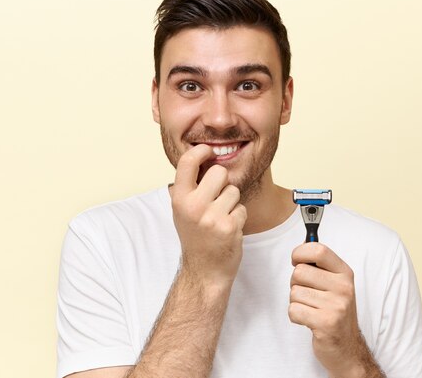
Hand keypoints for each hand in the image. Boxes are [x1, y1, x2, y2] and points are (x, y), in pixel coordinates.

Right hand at [170, 144, 246, 286]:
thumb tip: (207, 156)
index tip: (208, 151)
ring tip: (220, 217)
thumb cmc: (195, 236)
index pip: (188, 161)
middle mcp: (193, 206)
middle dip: (223, 182)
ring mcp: (212, 217)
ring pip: (233, 190)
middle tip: (216, 199)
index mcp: (179, 198)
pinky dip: (238, 217)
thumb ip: (191, 186)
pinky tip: (228, 229)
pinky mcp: (229, 227)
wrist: (203, 271)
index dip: (201, 151)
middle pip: (219, 172)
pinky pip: (242, 208)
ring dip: (232, 202)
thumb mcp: (183, 210)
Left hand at [289, 242, 375, 377]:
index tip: (296, 261)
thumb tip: (300, 246)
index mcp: (344, 273)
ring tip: (311, 310)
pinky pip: (293, 310)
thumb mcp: (334, 285)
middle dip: (295, 284)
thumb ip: (319, 266)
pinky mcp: (326, 323)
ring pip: (294, 292)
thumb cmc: (334, 312)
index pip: (318, 250)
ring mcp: (336, 306)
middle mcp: (343, 287)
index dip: (300, 252)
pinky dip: (296, 317)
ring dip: (296, 302)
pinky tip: (309, 321)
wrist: (348, 349)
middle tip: (308, 295)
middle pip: (299, 272)